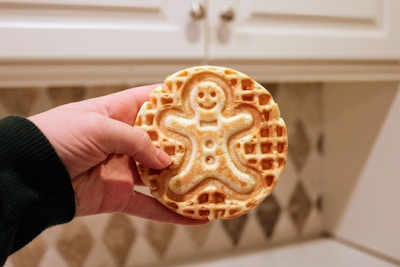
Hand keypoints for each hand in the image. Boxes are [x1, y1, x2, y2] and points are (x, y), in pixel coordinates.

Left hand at [29, 84, 206, 224]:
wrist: (32, 175)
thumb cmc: (57, 138)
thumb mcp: (97, 126)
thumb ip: (135, 139)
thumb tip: (164, 158)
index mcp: (118, 114)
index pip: (153, 102)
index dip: (175, 101)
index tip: (201, 102)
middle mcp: (125, 140)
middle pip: (164, 140)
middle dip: (187, 143)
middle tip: (214, 143)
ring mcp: (125, 168)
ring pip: (162, 175)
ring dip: (184, 179)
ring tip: (210, 179)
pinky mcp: (120, 194)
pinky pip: (150, 206)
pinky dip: (171, 214)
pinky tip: (193, 217)